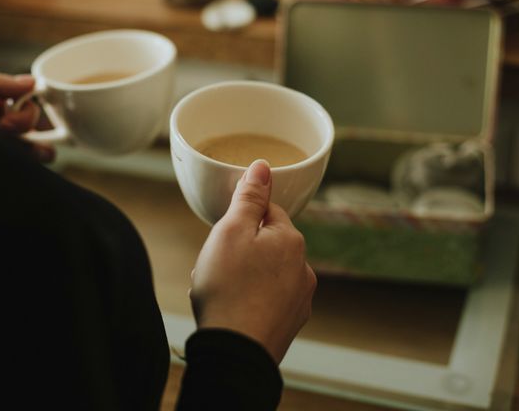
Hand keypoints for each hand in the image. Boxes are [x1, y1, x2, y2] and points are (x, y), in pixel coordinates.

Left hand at [0, 73, 53, 161]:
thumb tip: (31, 81)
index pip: (20, 95)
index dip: (27, 95)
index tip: (25, 99)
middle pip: (31, 115)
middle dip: (24, 119)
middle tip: (4, 127)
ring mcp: (6, 145)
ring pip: (39, 137)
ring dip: (37, 138)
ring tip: (18, 142)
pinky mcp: (11, 161)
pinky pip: (36, 157)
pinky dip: (43, 153)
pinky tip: (37, 152)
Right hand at [189, 159, 316, 363]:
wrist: (234, 353)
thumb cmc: (228, 288)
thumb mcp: (231, 231)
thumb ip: (250, 197)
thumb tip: (264, 165)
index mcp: (291, 240)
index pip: (267, 212)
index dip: (240, 220)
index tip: (222, 236)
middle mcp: (303, 268)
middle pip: (265, 244)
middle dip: (238, 250)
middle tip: (215, 266)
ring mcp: (299, 298)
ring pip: (265, 273)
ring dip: (242, 275)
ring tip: (217, 291)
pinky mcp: (289, 323)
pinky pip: (266, 300)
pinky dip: (249, 300)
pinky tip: (230, 310)